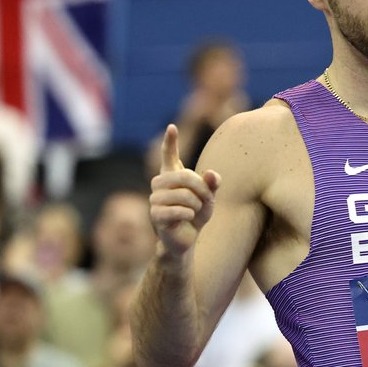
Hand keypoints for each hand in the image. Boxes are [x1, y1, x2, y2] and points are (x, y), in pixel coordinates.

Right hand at [149, 124, 221, 257]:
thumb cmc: (196, 214)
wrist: (186, 239)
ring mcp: (155, 199)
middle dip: (201, 188)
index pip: (169, 155)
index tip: (172, 127)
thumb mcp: (209, 198)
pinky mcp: (155, 215)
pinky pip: (177, 210)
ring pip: (183, 195)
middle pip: (184, 176)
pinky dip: (189, 214)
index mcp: (172, 176)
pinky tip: (187, 218)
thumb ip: (212, 185)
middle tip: (206, 200)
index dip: (170, 141)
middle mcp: (160, 184)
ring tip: (195, 211)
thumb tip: (212, 175)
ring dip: (196, 204)